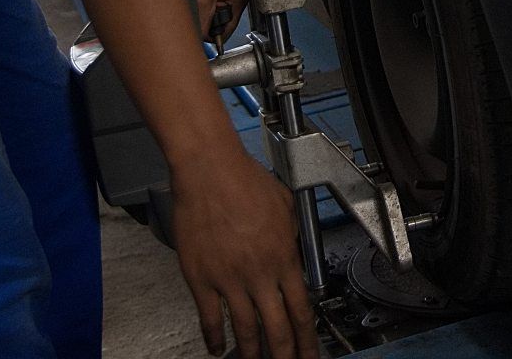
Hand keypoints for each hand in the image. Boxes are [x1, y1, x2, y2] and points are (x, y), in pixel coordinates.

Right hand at [170, 146, 319, 358]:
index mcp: (284, 257)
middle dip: (286, 355)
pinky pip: (210, 318)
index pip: (301, 311)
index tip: (310, 354)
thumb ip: (292, 236)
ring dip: (251, 353)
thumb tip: (294, 253)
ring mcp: (229, 279)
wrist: (209, 170)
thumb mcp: (286, 207)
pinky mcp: (201, 279)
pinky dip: (214, 338)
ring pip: (246, 330)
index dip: (308, 340)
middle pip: (277, 330)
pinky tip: (217, 348)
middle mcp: (260, 274)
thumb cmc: (245, 180)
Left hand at [176, 0, 248, 45]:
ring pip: (212, 13)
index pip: (229, 28)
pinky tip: (190, 6)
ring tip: (192, 18)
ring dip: (202, 18)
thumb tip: (205, 37)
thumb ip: (205, 20)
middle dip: (208, 28)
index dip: (216, 38)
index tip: (204, 46)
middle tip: (195, 35)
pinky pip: (206, 4)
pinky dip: (198, 9)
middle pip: (221, 21)